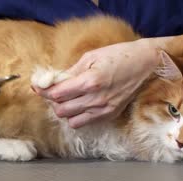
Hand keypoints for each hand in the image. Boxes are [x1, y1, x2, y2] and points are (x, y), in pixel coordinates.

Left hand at [32, 39, 159, 127]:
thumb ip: (70, 71)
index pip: (57, 94)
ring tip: (68, 100)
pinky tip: (81, 105)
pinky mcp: (110, 115)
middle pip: (61, 110)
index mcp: (90, 81)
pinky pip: (85, 123)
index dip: (44, 90)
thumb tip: (52, 81)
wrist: (145, 64)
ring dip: (65, 111)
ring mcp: (104, 109)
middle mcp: (96, 99)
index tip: (38, 86)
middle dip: (53, 101)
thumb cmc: (118, 56)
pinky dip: (78, 116)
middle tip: (55, 92)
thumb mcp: (91, 57)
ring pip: (71, 121)